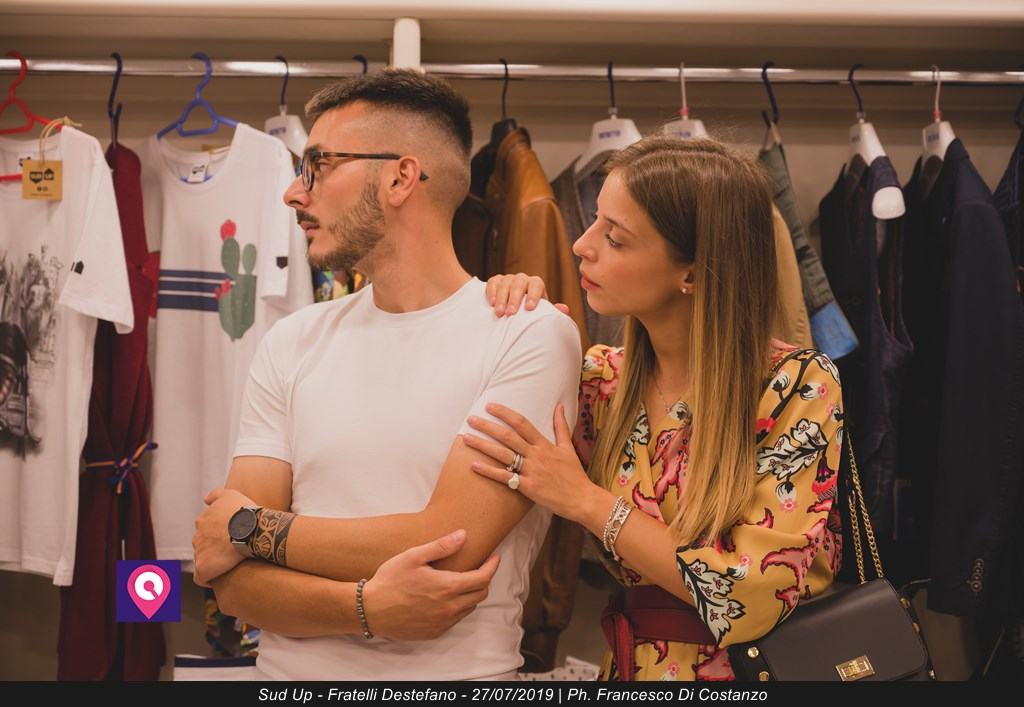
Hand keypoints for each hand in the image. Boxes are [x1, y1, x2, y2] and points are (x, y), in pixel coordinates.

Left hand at [193, 487, 256, 586]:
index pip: (205, 531)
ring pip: (203, 561)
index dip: (217, 536)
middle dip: (213, 549)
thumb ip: (215, 495)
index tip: (229, 539)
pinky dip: (208, 578)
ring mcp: (199, 552)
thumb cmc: (245, 512)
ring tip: (229, 565)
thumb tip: (205, 499)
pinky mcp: (203, 567)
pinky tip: (219, 578)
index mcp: (202, 521)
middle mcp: (197, 536)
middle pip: (203, 546)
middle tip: (231, 553)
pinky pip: (201, 577)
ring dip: (213, 562)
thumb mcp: (230, 494)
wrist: (252, 528)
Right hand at [364, 529, 500, 639]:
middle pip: (480, 594)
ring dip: (471, 594)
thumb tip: (463, 535)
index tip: (495, 557)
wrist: (370, 610)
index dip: (492, 567)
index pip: (483, 578)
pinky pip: (455, 620)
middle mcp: (449, 608)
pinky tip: (446, 598)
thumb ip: (441, 546)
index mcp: (447, 587)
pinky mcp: (434, 632)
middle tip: (479, 567)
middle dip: (484, 579)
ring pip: (469, 608)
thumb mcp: (414, 556)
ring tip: (462, 581)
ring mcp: (442, 622)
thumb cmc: (390, 580)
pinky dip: (458, 607)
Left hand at [463, 403, 596, 522]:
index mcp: (544, 444)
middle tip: (470, 419)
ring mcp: (531, 471)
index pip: (521, 423)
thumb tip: (560, 406)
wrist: (582, 499)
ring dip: (483, 445)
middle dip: (487, 426)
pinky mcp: (528, 487)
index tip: (490, 406)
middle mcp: (536, 455)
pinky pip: (505, 477)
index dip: (504, 413)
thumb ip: (561, 426)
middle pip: (508, 436)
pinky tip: (473, 465)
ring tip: (466, 438)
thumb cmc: (575, 474)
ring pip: (503, 454)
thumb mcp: (568, 447)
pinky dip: (488, 471)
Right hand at [485, 273, 569, 316]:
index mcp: (535, 284)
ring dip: (501, 299)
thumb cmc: (530, 310)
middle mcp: (522, 279)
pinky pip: (493, 282)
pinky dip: (492, 292)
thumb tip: (565, 309)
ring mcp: (508, 279)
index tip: (529, 308)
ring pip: (505, 284)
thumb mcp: (541, 311)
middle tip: (511, 313)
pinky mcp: (495, 281)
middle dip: (514, 299)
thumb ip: (551, 310)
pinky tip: (491, 303)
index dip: (533, 295)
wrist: (514, 306)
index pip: (536, 284)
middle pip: (519, 284)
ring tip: (500, 313)